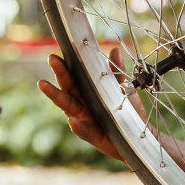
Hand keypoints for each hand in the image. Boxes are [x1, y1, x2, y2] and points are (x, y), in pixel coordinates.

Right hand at [39, 48, 123, 162]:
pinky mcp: (93, 135)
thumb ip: (117, 71)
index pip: (74, 77)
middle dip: (60, 73)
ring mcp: (86, 120)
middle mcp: (83, 104)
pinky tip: (72, 120)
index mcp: (89, 92)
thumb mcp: (123, 88)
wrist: (140, 135)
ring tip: (44, 85)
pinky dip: (77, 125)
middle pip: (68, 87)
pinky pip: (83, 130)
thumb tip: (114, 49)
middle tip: (52, 59)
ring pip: (68, 107)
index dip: (65, 66)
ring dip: (56, 96)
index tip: (55, 55)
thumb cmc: (128, 111)